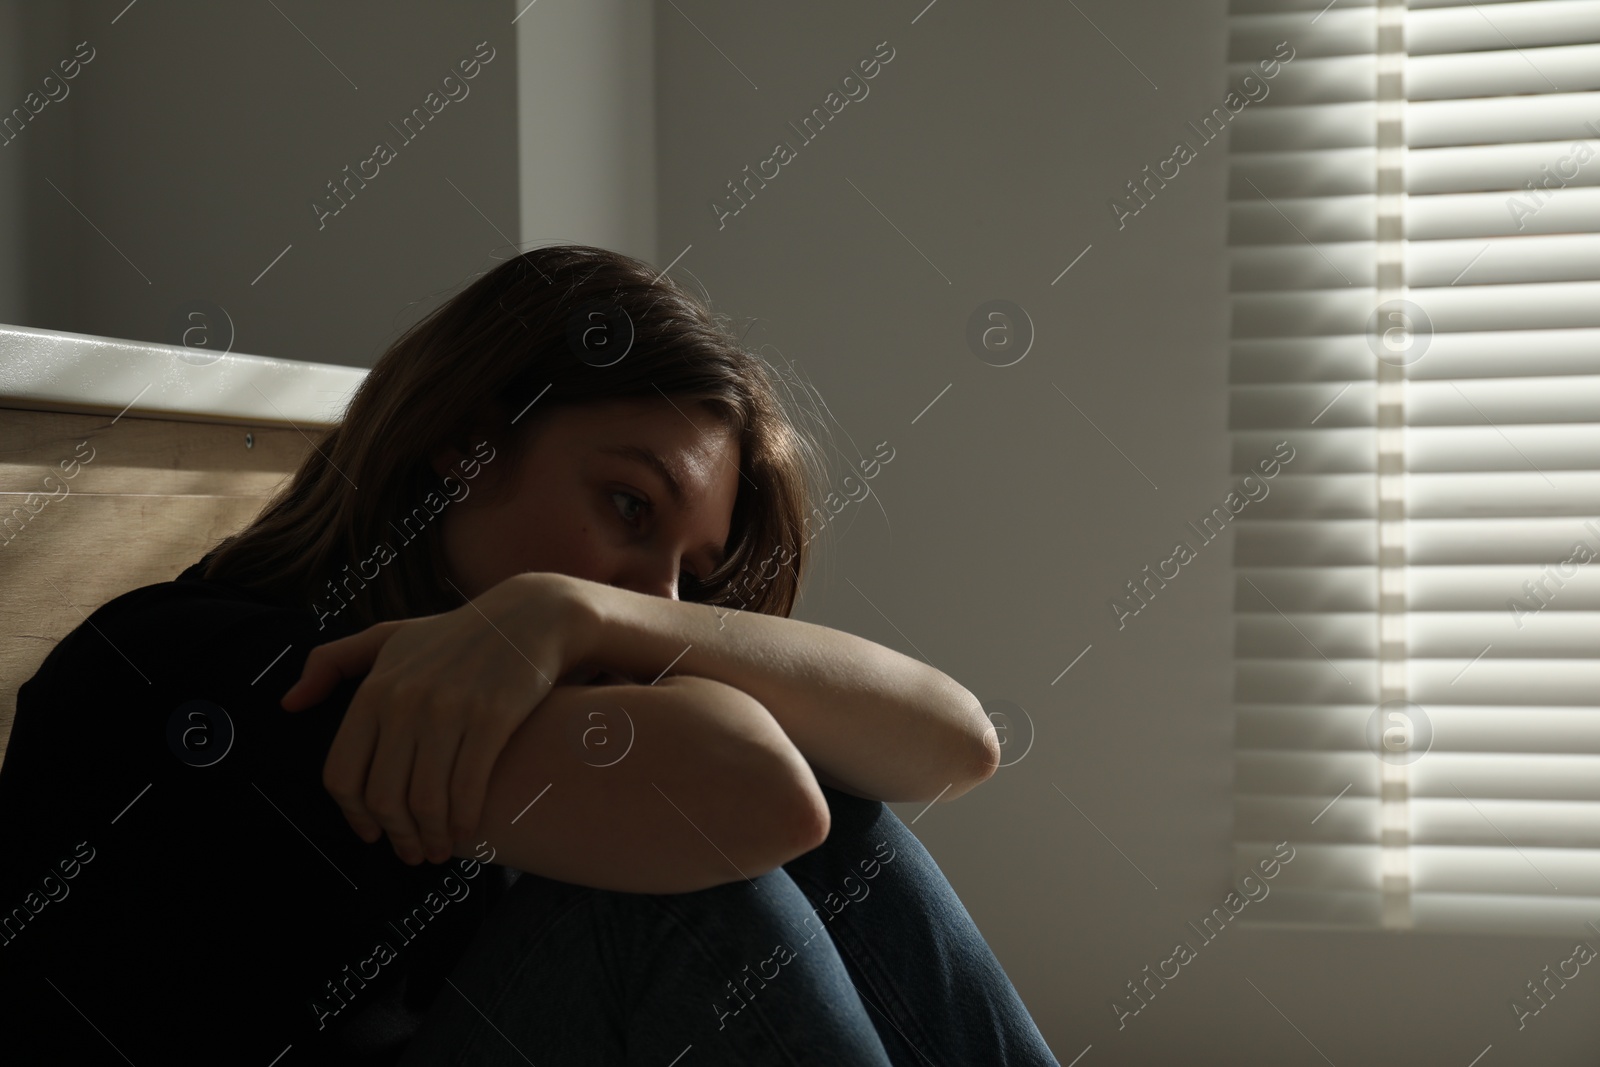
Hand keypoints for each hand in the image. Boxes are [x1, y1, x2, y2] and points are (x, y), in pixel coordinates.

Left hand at [279, 571, 595, 864]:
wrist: (530, 616)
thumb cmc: (455, 634)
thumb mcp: (387, 637)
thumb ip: (331, 663)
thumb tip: (288, 704)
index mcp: (373, 689)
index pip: (342, 774)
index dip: (354, 816)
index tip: (372, 835)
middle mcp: (404, 701)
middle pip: (383, 796)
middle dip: (397, 837)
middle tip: (413, 853)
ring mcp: (449, 710)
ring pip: (425, 800)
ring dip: (432, 838)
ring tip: (441, 850)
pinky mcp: (492, 718)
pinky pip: (467, 789)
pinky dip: (464, 821)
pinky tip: (469, 832)